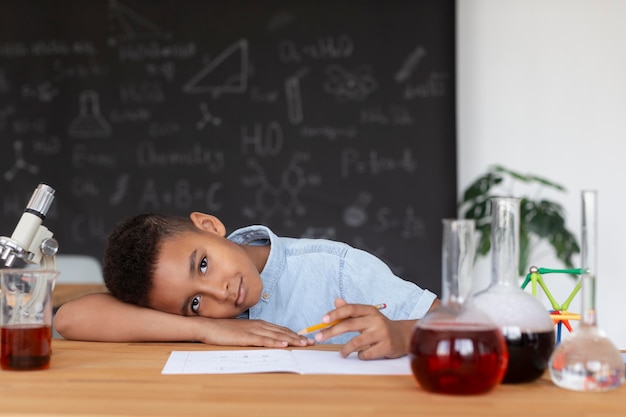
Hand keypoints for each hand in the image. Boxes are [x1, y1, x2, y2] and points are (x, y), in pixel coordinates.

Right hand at [195, 318, 313, 347]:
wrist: (208, 327)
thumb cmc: (224, 330)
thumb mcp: (243, 332)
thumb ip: (255, 335)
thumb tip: (266, 340)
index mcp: (259, 324)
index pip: (281, 329)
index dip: (294, 334)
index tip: (306, 339)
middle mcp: (259, 325)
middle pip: (282, 331)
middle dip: (298, 337)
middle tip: (311, 342)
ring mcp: (253, 330)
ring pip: (276, 335)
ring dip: (291, 340)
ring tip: (303, 344)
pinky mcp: (246, 337)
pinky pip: (263, 340)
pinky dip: (275, 342)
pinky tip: (283, 344)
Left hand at [313, 298, 415, 359]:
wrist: (404, 336)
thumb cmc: (380, 326)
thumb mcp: (367, 316)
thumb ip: (351, 310)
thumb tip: (336, 301)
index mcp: (370, 311)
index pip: (350, 309)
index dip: (335, 313)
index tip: (323, 320)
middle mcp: (376, 320)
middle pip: (349, 325)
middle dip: (331, 332)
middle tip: (319, 337)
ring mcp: (381, 334)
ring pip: (356, 342)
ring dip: (345, 349)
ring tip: (341, 354)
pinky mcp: (386, 347)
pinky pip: (366, 354)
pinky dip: (360, 355)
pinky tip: (361, 355)